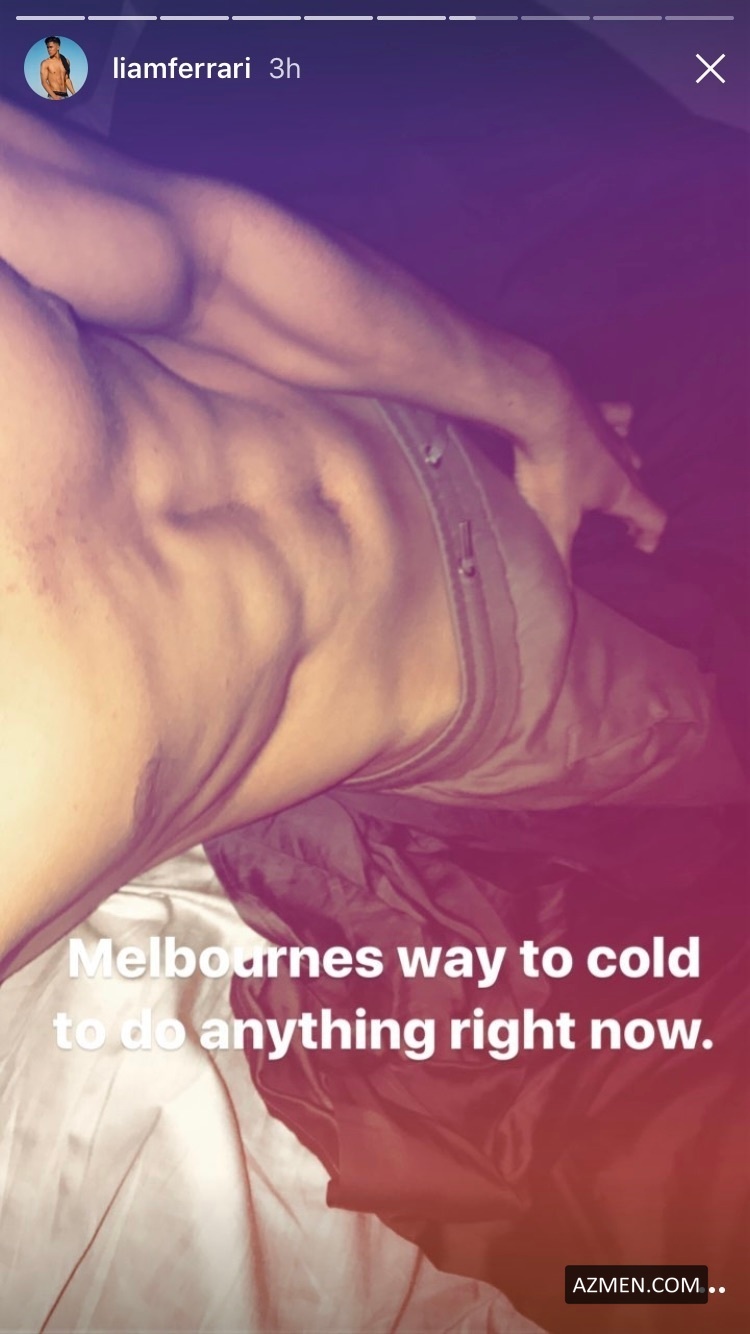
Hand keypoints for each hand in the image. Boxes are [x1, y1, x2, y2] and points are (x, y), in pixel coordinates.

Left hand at [511, 373, 665, 570]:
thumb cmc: (549, 468)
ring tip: (611, 476)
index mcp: (621, 490)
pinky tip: (597, 425)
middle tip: (621, 520)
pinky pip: (613, 414)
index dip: (650, 534)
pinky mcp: (591, 406)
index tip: (640, 547)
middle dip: (635, 505)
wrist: (538, 407)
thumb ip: (560, 562)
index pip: (653, 516)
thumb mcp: (553, 524)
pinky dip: (612, 422)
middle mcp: (623, 459)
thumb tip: (564, 604)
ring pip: (631, 449)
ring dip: (626, 465)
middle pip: (641, 486)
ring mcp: (610, 430)